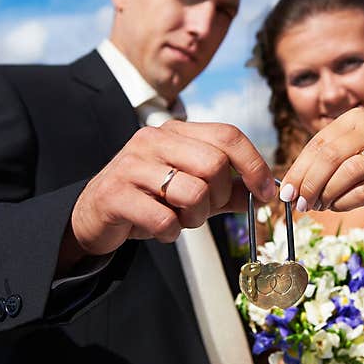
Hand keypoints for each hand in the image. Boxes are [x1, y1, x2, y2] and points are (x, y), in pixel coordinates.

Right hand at [69, 120, 275, 257]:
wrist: (95, 216)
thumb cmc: (150, 200)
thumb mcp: (195, 191)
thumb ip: (230, 189)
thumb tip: (269, 190)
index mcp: (176, 131)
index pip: (228, 135)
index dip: (254, 165)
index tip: (266, 193)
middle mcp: (153, 139)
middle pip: (214, 165)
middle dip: (218, 198)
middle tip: (202, 211)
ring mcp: (132, 164)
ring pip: (193, 192)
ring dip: (193, 218)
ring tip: (177, 219)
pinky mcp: (115, 194)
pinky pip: (164, 219)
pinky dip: (169, 232)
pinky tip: (159, 229)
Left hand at [278, 107, 363, 216]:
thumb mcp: (342, 159)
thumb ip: (316, 167)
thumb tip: (288, 189)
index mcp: (354, 119)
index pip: (318, 143)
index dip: (298, 170)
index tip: (286, 192)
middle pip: (330, 156)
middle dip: (310, 183)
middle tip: (300, 204)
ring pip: (347, 172)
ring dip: (326, 194)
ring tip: (318, 205)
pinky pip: (363, 191)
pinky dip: (344, 202)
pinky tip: (336, 206)